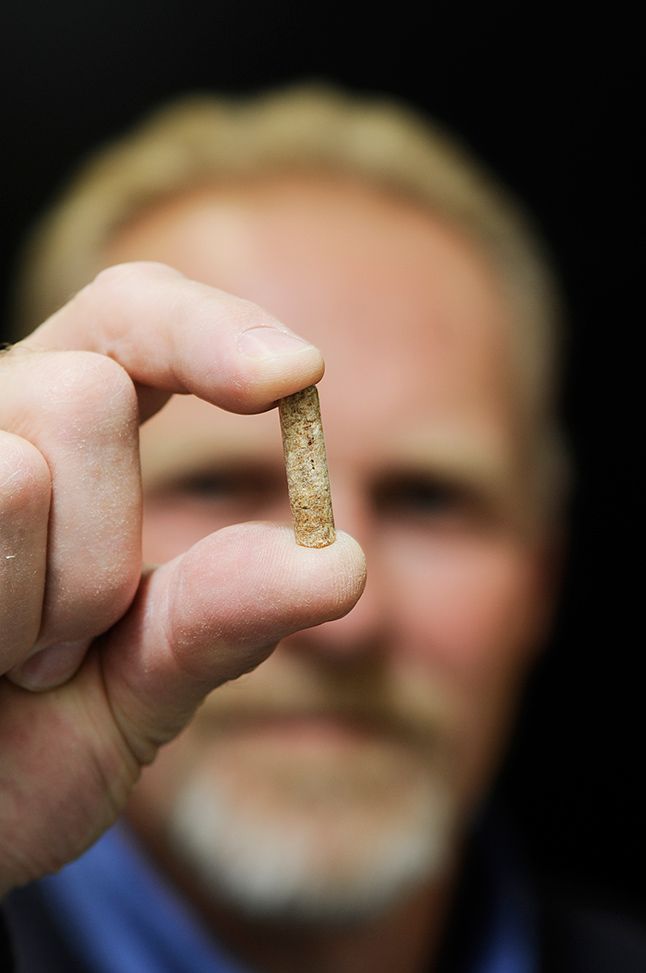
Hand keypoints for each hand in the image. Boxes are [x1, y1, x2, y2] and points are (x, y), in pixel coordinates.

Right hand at [0, 262, 365, 894]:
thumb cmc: (34, 747)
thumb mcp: (146, 681)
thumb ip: (223, 615)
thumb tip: (337, 563)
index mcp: (64, 433)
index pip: (135, 313)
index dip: (211, 329)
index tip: (297, 375)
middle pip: (90, 392)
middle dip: (105, 550)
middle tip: (65, 649)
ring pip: (26, 467)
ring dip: (47, 604)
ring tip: (11, 663)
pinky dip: (3, 620)